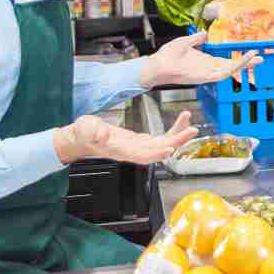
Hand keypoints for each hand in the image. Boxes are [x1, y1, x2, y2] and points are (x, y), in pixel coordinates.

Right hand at [54, 110, 198, 164]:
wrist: (81, 139)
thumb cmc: (82, 134)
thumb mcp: (84, 129)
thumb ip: (93, 131)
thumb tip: (103, 133)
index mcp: (121, 150)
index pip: (142, 155)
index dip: (157, 153)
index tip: (171, 148)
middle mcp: (133, 151)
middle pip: (159, 150)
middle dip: (176, 141)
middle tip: (192, 129)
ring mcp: (139, 147)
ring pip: (164, 144)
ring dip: (178, 134)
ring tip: (188, 119)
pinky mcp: (141, 141)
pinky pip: (162, 138)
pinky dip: (173, 130)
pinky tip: (182, 121)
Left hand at [140, 31, 261, 88]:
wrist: (157, 65)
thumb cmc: (167, 55)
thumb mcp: (185, 42)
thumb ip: (196, 39)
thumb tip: (205, 33)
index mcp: (206, 61)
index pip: (226, 60)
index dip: (238, 58)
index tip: (250, 52)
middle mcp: (209, 68)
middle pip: (233, 66)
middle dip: (247, 64)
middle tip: (261, 59)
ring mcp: (208, 73)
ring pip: (231, 70)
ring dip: (244, 65)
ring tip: (257, 59)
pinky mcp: (205, 77)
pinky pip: (222, 74)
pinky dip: (233, 68)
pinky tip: (241, 62)